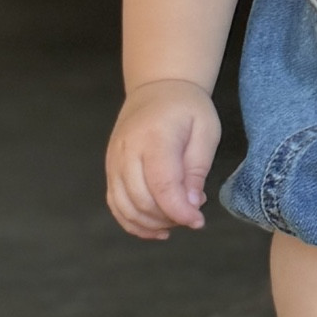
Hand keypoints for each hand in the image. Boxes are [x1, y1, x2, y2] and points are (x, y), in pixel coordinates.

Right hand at [106, 78, 221, 239]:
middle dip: (170, 218)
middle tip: (193, 214)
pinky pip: (116, 204)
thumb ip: (198, 169)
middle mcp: (127, 150)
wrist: (157, 88)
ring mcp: (114, 161)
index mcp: (154, 137)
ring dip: (153, 223)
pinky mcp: (110, 169)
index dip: (180, 211)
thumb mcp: (206, 132)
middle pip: (142, 201)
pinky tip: (157, 227)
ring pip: (126, 207)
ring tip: (177, 219)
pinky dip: (134, 222)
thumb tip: (191, 205)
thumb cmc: (187, 109)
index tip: (198, 221)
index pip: (162, 186)